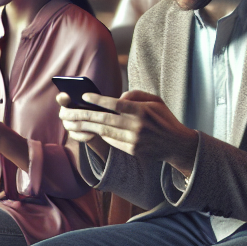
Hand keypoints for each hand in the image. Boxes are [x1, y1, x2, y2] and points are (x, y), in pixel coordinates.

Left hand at [58, 89, 198, 176]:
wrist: (177, 144)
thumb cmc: (164, 118)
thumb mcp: (155, 101)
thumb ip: (135, 95)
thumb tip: (117, 97)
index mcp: (142, 111)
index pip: (115, 103)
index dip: (98, 99)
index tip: (84, 95)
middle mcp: (137, 126)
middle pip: (104, 119)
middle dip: (84, 114)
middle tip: (68, 110)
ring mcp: (134, 140)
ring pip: (104, 131)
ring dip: (86, 126)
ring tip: (72, 121)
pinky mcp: (132, 150)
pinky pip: (111, 141)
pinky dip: (99, 134)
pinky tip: (88, 130)